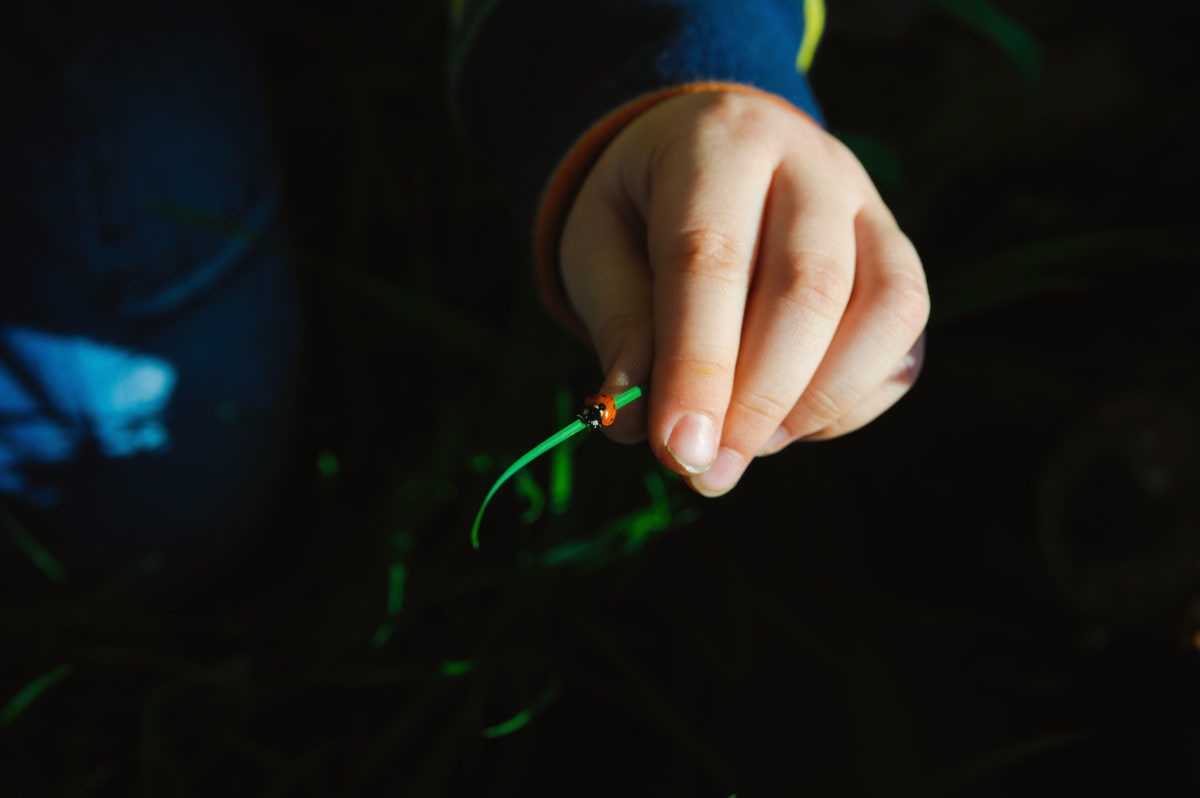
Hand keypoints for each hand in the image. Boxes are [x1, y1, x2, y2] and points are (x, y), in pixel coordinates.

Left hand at [559, 89, 928, 495]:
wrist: (702, 149)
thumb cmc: (641, 210)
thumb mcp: (598, 249)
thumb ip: (621, 328)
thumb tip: (637, 424)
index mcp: (719, 141)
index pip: (711, 259)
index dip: (697, 366)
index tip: (679, 452)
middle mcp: (810, 162)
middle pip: (810, 288)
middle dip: (759, 399)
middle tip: (709, 470)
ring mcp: (869, 206)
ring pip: (887, 309)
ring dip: (819, 401)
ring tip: (749, 443)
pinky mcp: (900, 255)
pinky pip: (907, 339)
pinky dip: (853, 401)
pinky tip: (792, 422)